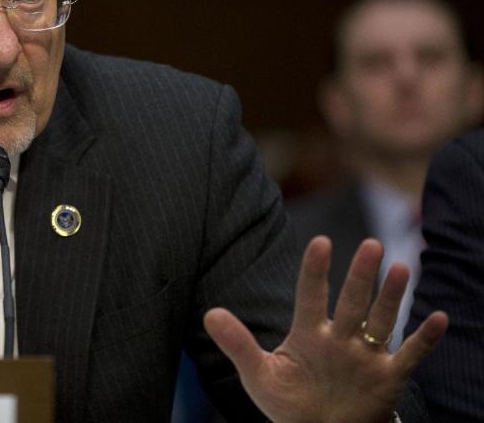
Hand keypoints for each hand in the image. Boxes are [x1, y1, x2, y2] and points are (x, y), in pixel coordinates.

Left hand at [204, 236, 447, 422]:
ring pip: (380, 320)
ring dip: (391, 297)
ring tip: (399, 268)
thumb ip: (237, 344)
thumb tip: (209, 314)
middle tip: (370, 245)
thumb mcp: (259, 375)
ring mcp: (365, 356)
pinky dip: (424, 339)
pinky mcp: (387, 378)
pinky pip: (409, 355)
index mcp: (308, 333)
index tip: (319, 243)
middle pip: (351, 301)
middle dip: (360, 275)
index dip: (315, 271)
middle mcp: (340, 338)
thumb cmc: (289, 403)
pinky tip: (437, 318)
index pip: (310, 295)